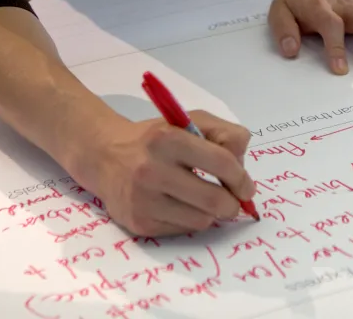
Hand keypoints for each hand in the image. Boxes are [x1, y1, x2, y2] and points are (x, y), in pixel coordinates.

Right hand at [67, 110, 254, 236]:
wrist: (106, 155)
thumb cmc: (155, 138)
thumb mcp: (188, 121)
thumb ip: (223, 132)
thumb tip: (242, 164)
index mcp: (167, 138)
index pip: (220, 162)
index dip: (241, 178)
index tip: (246, 187)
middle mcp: (152, 169)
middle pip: (213, 199)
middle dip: (232, 203)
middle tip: (233, 201)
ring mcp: (143, 199)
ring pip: (201, 220)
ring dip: (211, 213)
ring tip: (204, 200)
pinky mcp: (138, 223)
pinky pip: (182, 230)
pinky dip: (190, 220)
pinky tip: (182, 205)